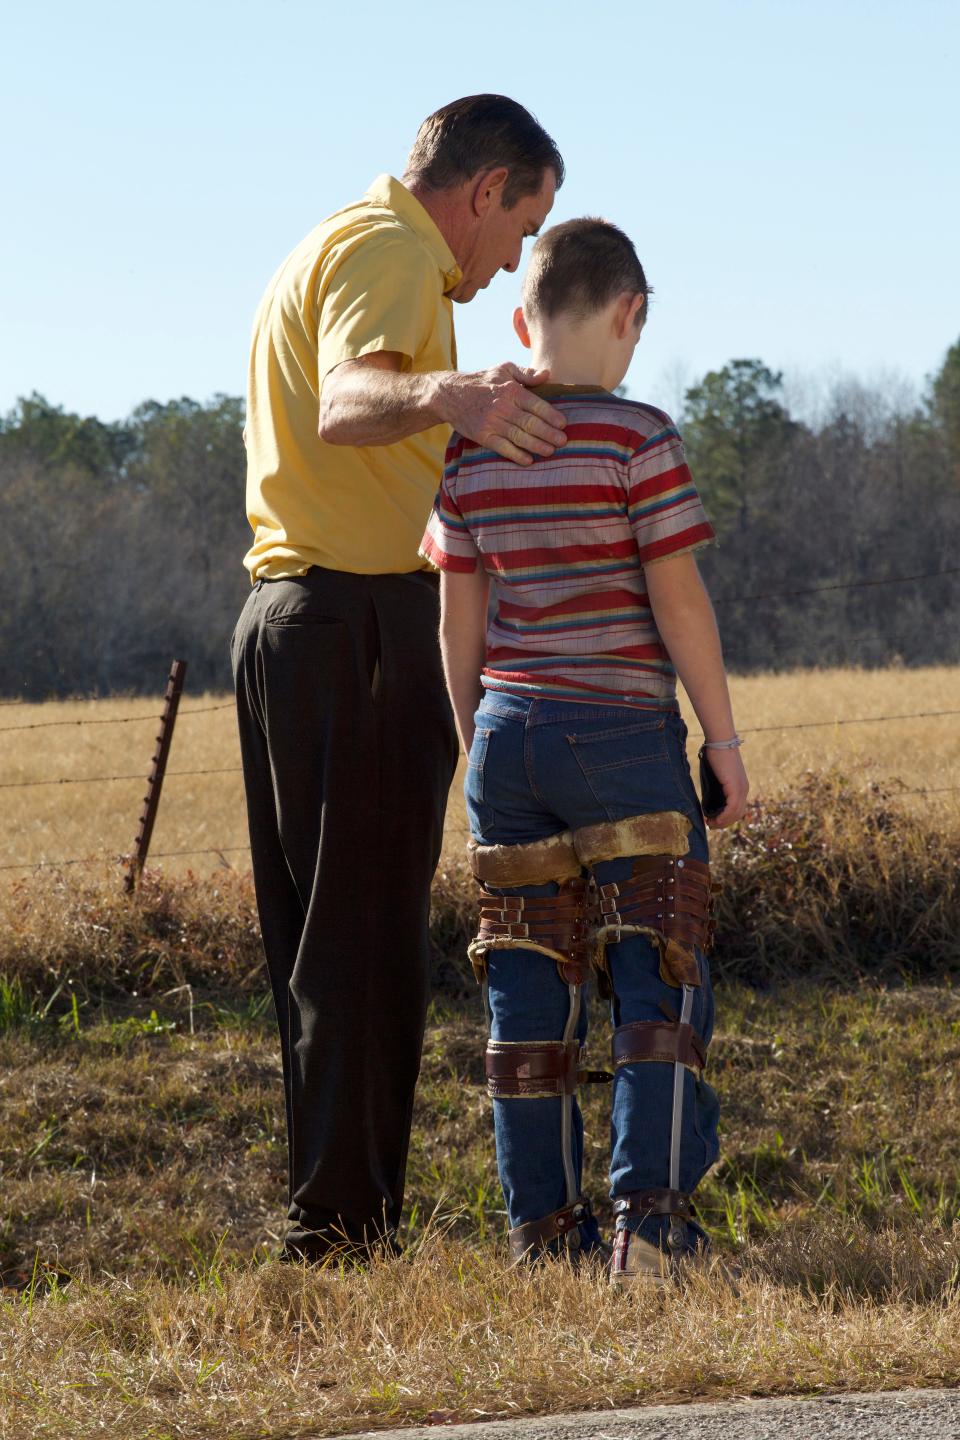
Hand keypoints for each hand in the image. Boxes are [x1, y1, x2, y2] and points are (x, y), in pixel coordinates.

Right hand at [443, 364, 566, 464]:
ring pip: (519, 436)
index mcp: (511, 390)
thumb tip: (547, 374)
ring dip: (536, 445)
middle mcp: (502, 407)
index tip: (563, 424)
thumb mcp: (504, 369)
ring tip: (550, 451)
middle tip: (563, 441)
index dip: (551, 415)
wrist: (450, 394)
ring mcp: (492, 422)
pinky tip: (528, 460)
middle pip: (530, 422)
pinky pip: (502, 447)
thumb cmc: (482, 381)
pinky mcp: (483, 435)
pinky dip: (516, 455)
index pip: (536, 404)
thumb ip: (526, 374)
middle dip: (548, 433)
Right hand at [702, 746, 749, 829]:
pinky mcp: (735, 787)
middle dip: (724, 822)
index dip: (725, 818)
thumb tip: (707, 797)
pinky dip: (723, 816)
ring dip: (722, 821)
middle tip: (710, 824)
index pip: (737, 809)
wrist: (720, 742)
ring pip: (735, 814)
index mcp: (741, 787)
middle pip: (737, 814)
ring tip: (709, 823)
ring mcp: (741, 789)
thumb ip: (715, 786)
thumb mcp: (716, 775)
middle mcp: (744, 789)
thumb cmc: (715, 754)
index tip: (712, 820)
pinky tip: (713, 818)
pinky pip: (732, 808)